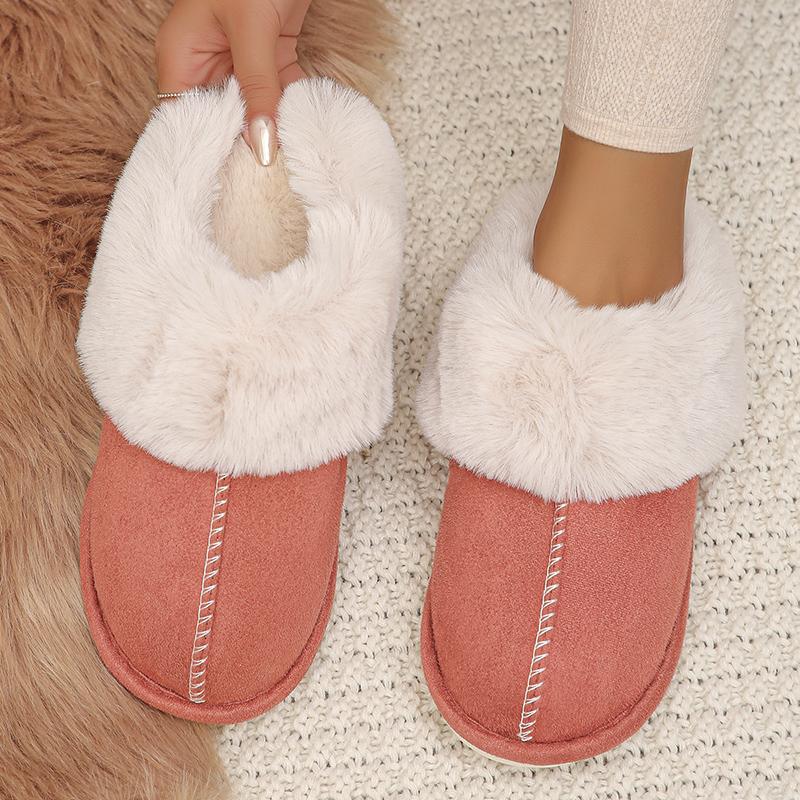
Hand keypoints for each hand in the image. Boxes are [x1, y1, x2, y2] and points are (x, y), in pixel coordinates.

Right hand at [156, 0, 311, 164]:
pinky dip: (293, 108)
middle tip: (261, 179)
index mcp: (182, 53)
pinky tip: (303, 131)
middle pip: (222, 117)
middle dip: (242, 145)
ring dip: (271, 130)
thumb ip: (258, 85)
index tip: (226, 179)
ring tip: (285, 164)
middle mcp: (208, 60)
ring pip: (254, 108)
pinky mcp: (272, 53)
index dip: (204, 147)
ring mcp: (241, 57)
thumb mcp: (251, 28)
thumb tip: (261, 143)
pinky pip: (280, 91)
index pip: (185, 114)